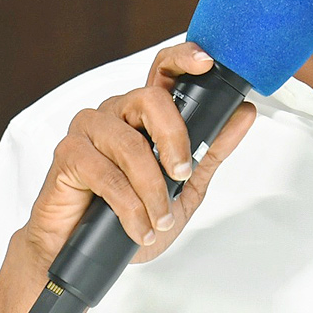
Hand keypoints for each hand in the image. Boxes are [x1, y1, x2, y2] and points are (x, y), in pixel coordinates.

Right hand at [21, 43, 257, 268]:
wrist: (87, 255)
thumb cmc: (132, 215)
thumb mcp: (186, 185)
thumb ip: (211, 148)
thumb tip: (244, 113)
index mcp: (145, 113)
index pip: (163, 69)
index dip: (184, 58)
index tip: (206, 63)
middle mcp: (117, 112)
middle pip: (150, 99)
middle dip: (174, 140)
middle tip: (182, 175)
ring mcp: (89, 129)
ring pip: (130, 144)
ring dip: (152, 189)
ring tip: (160, 218)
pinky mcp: (68, 154)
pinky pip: (106, 173)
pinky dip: (129, 206)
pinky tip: (139, 226)